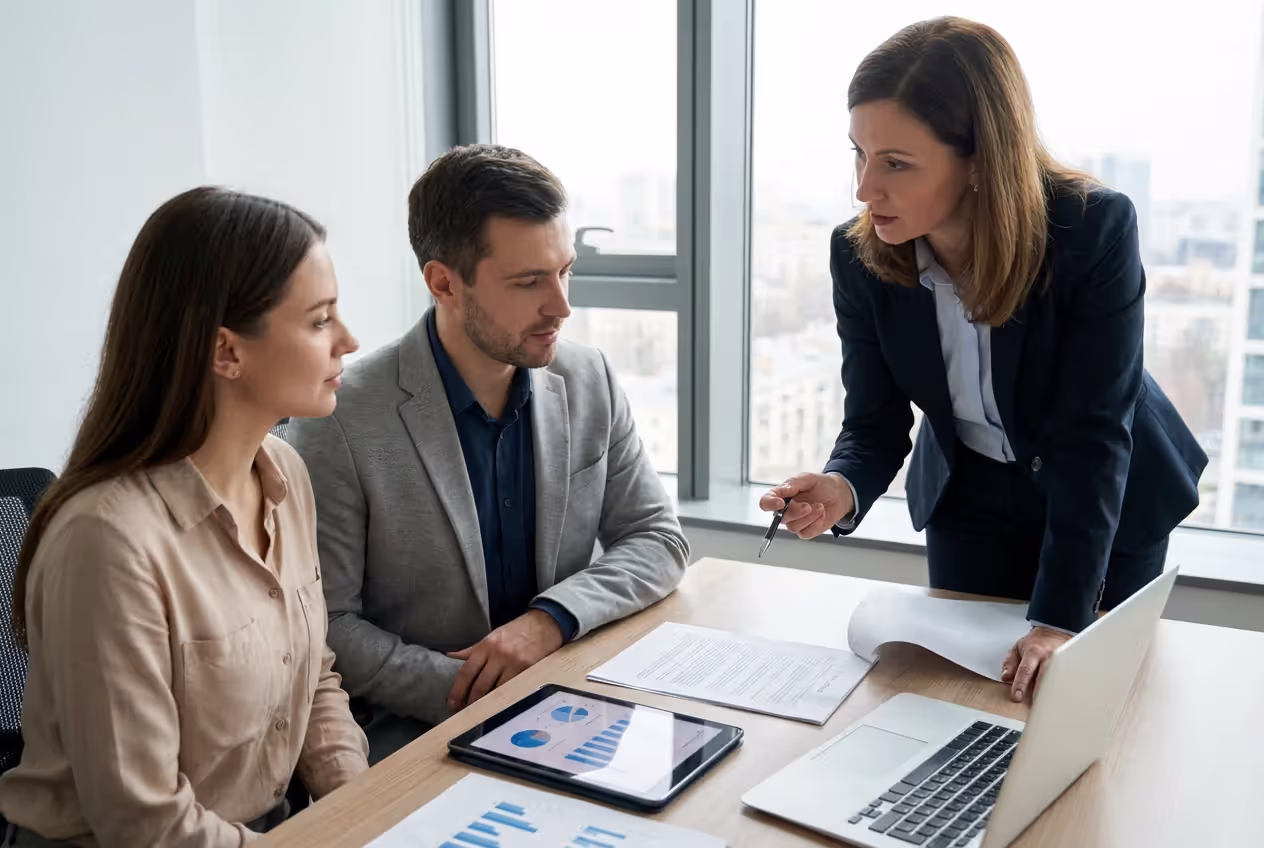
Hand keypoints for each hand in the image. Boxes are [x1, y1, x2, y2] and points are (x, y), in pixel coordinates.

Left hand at [446, 610, 564, 710]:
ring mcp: (515, 663)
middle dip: (471, 701)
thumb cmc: (517, 630)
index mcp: (487, 646)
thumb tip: (451, 656)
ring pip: (497, 690)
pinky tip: (500, 706)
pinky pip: (514, 689)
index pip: (468, 671)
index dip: (458, 689)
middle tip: (465, 711)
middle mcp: (499, 654)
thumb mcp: (492, 636)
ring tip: (481, 712)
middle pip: (481, 684)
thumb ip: (472, 650)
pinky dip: (506, 699)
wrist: (544, 623)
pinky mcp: (528, 670)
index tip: (453, 702)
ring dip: (488, 704)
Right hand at [758, 472, 854, 538]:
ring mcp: (795, 521)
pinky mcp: (806, 530)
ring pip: (793, 527)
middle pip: (780, 518)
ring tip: (820, 507)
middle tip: (809, 505)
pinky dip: (815, 524)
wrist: (840, 494)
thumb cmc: (822, 485)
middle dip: (796, 512)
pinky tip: (822, 515)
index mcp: (781, 495)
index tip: (780, 503)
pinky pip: (805, 533)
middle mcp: (785, 510)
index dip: (769, 504)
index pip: (766, 502)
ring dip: (809, 517)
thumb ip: (794, 482)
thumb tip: (782, 490)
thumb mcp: (808, 478)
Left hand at [1001, 626, 1071, 703]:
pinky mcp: (1068, 668)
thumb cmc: (1035, 643)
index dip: (1020, 684)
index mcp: (1034, 652)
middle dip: (1037, 694)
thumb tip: (1006, 678)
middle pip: (1044, 678)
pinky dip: (1059, 692)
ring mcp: (1061, 663)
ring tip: (1044, 707)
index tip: (1017, 696)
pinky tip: (1056, 701)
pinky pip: (1064, 682)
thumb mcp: (1017, 648)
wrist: (1054, 633)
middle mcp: (1049, 658)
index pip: (1026, 670)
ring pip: (1056, 682)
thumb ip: (1010, 663)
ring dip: (1049, 695)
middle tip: (1032, 707)